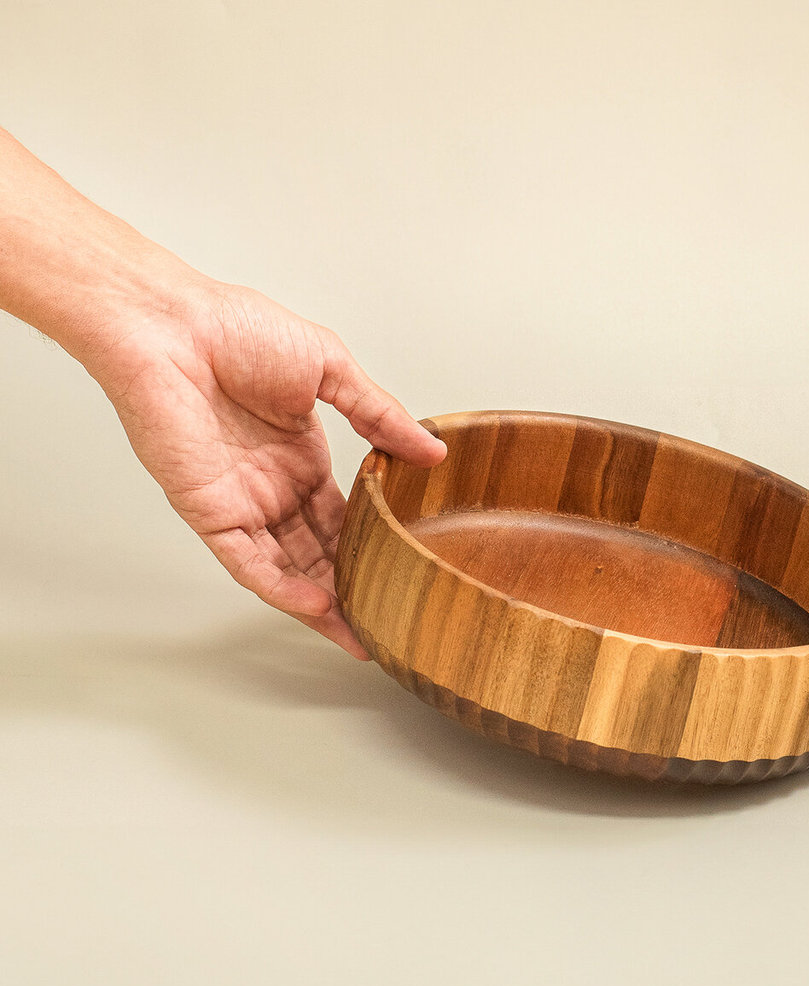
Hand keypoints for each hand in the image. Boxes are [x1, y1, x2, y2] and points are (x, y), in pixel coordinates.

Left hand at [94, 281, 445, 656]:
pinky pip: (249, 562)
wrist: (171, 326)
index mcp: (300, 454)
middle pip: (319, 551)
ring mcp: (242, 502)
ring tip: (361, 632)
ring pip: (288, 568)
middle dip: (351, 587)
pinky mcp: (210, 513)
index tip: (402, 569)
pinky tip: (319, 607)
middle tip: (386, 618)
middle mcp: (272, 486)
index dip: (371, 545)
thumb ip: (379, 414)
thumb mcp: (330, 368)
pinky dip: (283, 587)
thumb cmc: (235, 330)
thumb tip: (432, 450)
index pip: (342, 515)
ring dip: (323, 602)